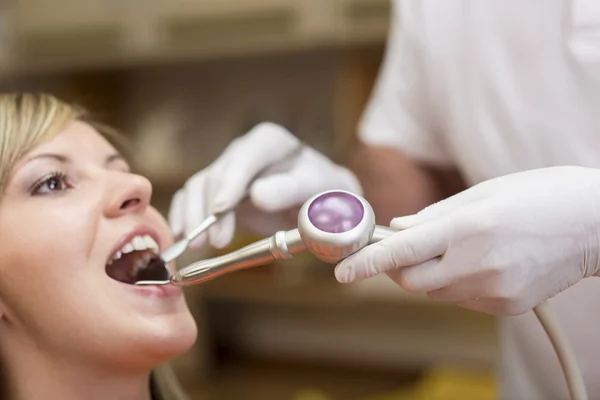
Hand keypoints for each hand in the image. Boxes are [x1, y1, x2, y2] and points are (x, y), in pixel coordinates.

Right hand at [168, 122, 361, 248]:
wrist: (316, 201)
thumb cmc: (320, 191)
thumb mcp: (315, 189)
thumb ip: (290, 189)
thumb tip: (257, 194)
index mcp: (270, 142)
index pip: (247, 155)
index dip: (231, 180)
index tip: (223, 208)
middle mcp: (243, 151)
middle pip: (218, 175)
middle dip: (212, 210)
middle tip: (216, 242)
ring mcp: (226, 170)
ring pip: (199, 186)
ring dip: (194, 217)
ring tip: (198, 246)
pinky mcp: (215, 190)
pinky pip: (190, 198)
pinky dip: (182, 215)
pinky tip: (181, 236)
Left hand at [334, 166, 599, 315]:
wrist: (597, 224)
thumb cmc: (540, 195)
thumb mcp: (484, 191)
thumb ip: (435, 215)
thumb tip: (399, 228)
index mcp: (470, 227)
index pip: (403, 251)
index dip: (368, 264)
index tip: (343, 273)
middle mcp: (479, 264)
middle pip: (412, 280)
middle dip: (397, 268)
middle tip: (400, 249)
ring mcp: (495, 290)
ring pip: (436, 292)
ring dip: (427, 274)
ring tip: (451, 248)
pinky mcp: (506, 306)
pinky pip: (462, 299)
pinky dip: (454, 283)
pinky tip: (476, 262)